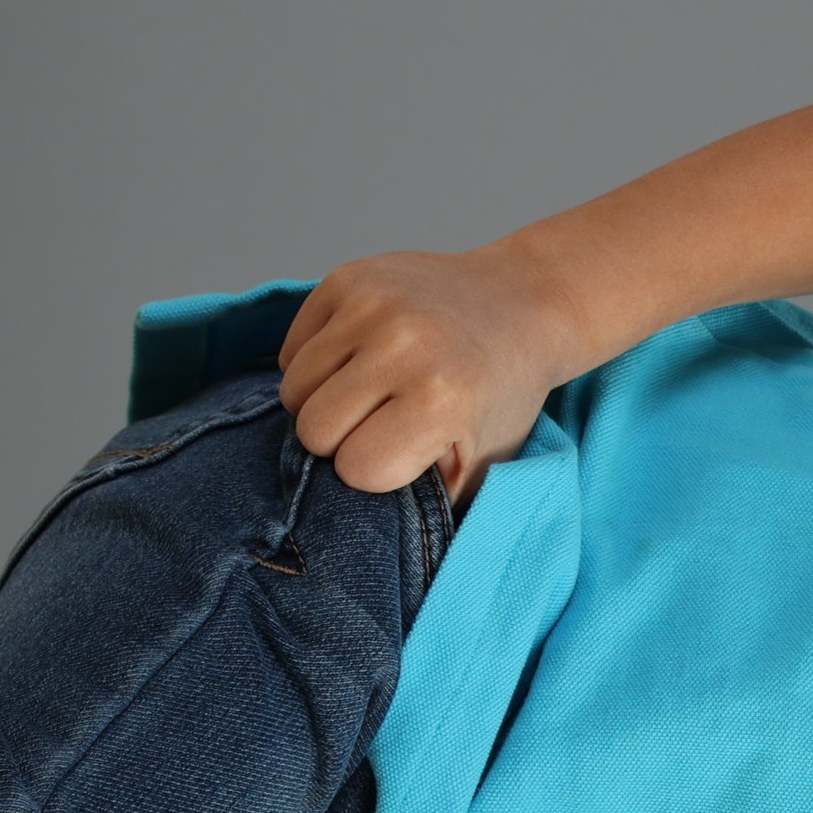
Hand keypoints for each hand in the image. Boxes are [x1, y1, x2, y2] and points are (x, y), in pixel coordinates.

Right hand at [274, 242, 592, 506]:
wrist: (520, 304)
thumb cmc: (499, 392)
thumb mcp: (483, 462)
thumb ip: (430, 501)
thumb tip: (366, 533)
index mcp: (442, 400)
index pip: (355, 468)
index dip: (374, 470)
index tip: (402, 453)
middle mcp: (404, 346)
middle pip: (313, 429)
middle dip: (340, 440)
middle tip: (380, 424)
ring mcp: (372, 305)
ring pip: (293, 388)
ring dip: (322, 402)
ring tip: (369, 393)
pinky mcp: (348, 278)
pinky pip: (292, 348)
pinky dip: (314, 364)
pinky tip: (359, 360)